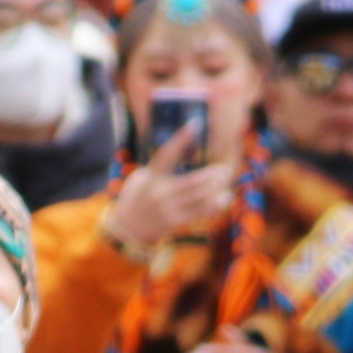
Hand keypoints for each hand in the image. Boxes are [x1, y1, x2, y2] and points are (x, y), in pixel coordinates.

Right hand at [103, 137, 235, 251]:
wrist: (127, 229)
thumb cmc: (137, 197)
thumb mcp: (141, 178)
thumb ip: (159, 168)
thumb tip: (185, 152)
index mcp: (151, 176)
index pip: (167, 153)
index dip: (182, 138)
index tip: (196, 123)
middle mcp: (159, 192)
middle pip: (192, 181)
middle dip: (212, 174)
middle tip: (225, 169)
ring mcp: (167, 208)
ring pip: (199, 196)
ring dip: (216, 188)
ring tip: (226, 181)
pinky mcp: (174, 221)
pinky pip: (199, 212)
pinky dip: (215, 205)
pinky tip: (226, 198)